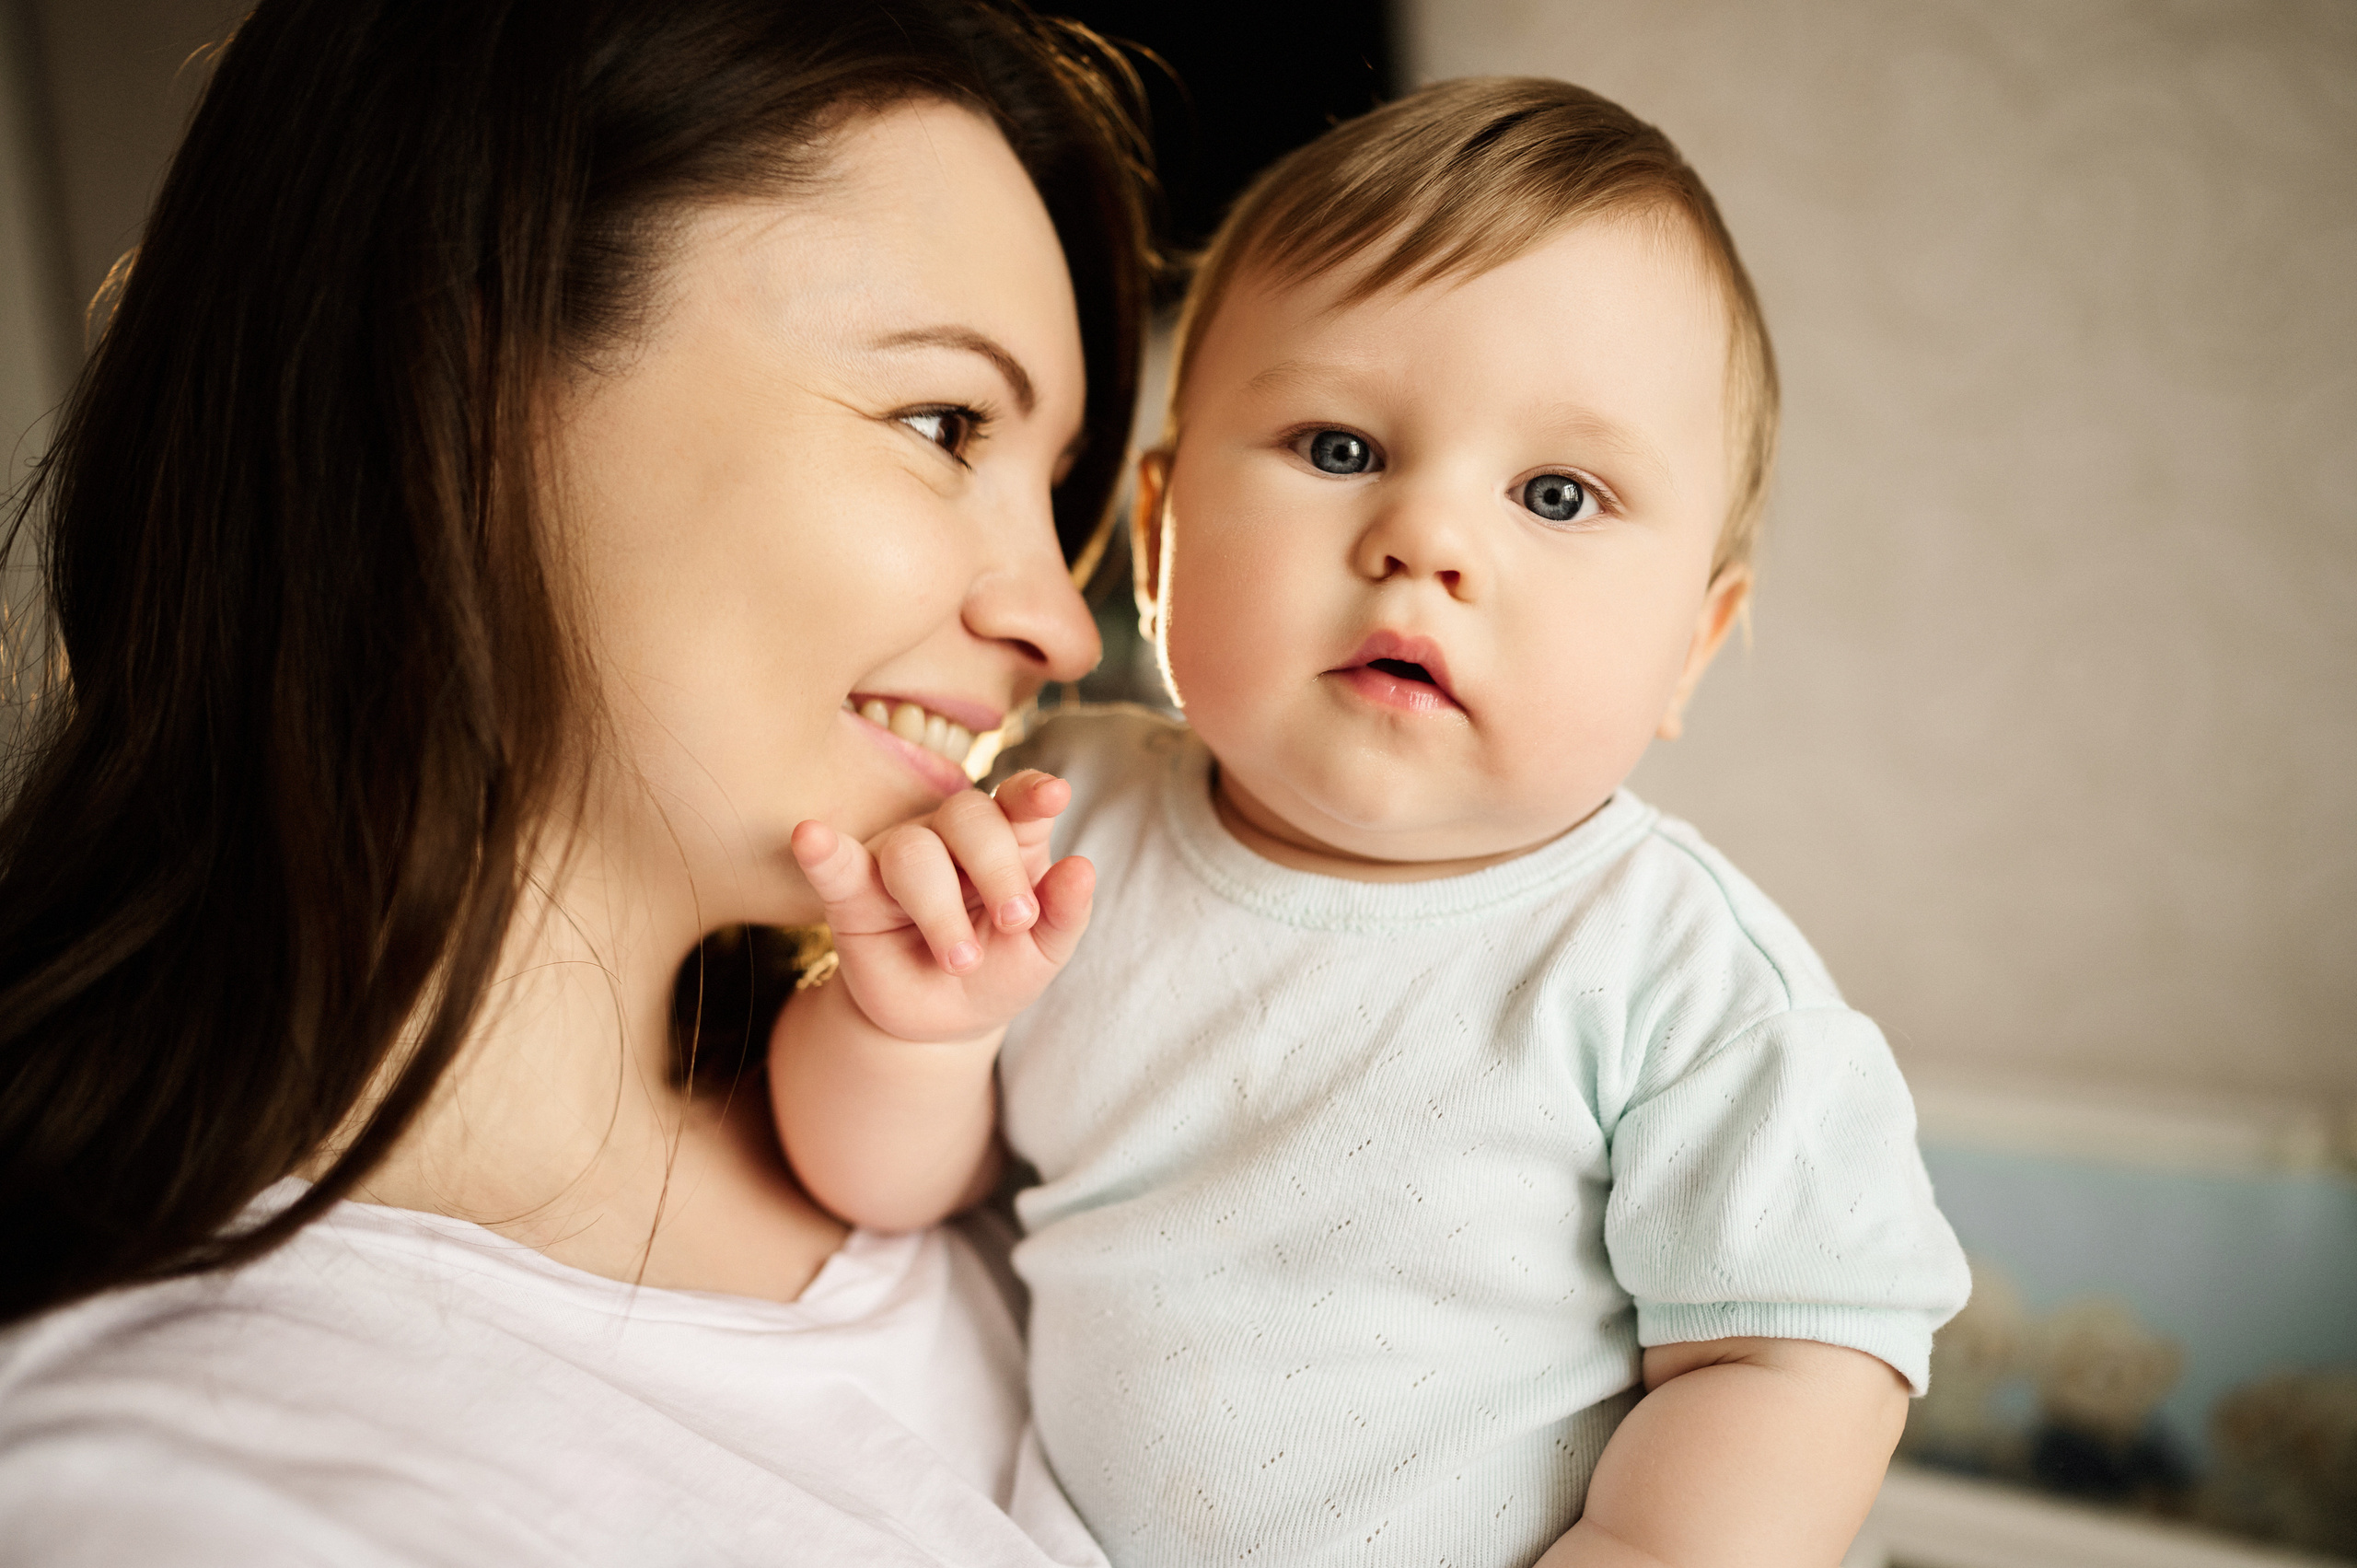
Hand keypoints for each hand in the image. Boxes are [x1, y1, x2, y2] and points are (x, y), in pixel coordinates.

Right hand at [789, 770, 1092, 1043]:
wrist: (939, 1023)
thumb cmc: (998, 970)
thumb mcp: (1042, 953)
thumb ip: (1065, 913)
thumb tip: (1082, 868)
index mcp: (1008, 840)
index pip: (1019, 802)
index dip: (1034, 794)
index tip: (1053, 798)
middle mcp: (952, 836)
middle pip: (968, 817)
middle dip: (997, 868)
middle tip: (1015, 922)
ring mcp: (898, 857)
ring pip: (913, 851)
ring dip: (940, 907)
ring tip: (960, 959)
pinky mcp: (851, 892)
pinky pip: (835, 863)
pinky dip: (823, 850)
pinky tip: (810, 836)